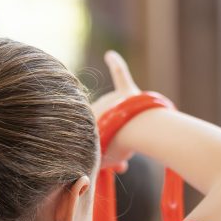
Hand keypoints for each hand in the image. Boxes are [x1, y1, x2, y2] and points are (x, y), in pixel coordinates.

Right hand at [90, 51, 141, 170]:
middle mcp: (93, 106)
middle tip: (125, 160)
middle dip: (115, 144)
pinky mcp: (126, 91)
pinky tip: (109, 55)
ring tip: (133, 144)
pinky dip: (116, 64)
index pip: (92, 138)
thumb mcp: (100, 159)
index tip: (114, 165)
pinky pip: (119, 74)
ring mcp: (110, 98)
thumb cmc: (115, 147)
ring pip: (117, 115)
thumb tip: (93, 163)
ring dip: (125, 130)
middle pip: (106, 128)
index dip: (104, 152)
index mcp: (85, 122)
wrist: (135, 130)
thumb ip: (96, 159)